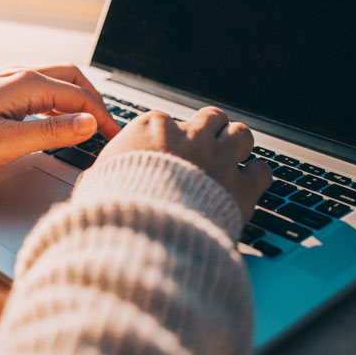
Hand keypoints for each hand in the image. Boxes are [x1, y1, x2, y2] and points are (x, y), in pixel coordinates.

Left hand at [0, 65, 120, 172]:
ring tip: (92, 124)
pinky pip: (45, 88)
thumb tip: (88, 124)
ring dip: (81, 100)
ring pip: (60, 82)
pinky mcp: (5, 89)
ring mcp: (13, 80)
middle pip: (75, 80)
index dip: (102, 118)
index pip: (80, 97)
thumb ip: (51, 133)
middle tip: (109, 129)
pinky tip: (62, 120)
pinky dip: (63, 102)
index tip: (115, 138)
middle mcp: (23, 75)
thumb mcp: (7, 143)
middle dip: (97, 102)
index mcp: (28, 84)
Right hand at [96, 107, 270, 219]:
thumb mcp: (96, 184)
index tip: (168, 153)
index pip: (168, 120)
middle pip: (211, 118)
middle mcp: (189, 137)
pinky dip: (257, 176)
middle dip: (210, 131)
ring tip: (232, 158)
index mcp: (151, 128)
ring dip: (237, 145)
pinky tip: (250, 183)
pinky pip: (262, 170)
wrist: (144, 236)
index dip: (170, 139)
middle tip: (206, 148)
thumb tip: (92, 183)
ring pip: (241, 133)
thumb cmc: (115, 210)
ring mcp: (218, 159)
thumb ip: (106, 174)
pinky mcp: (241, 188)